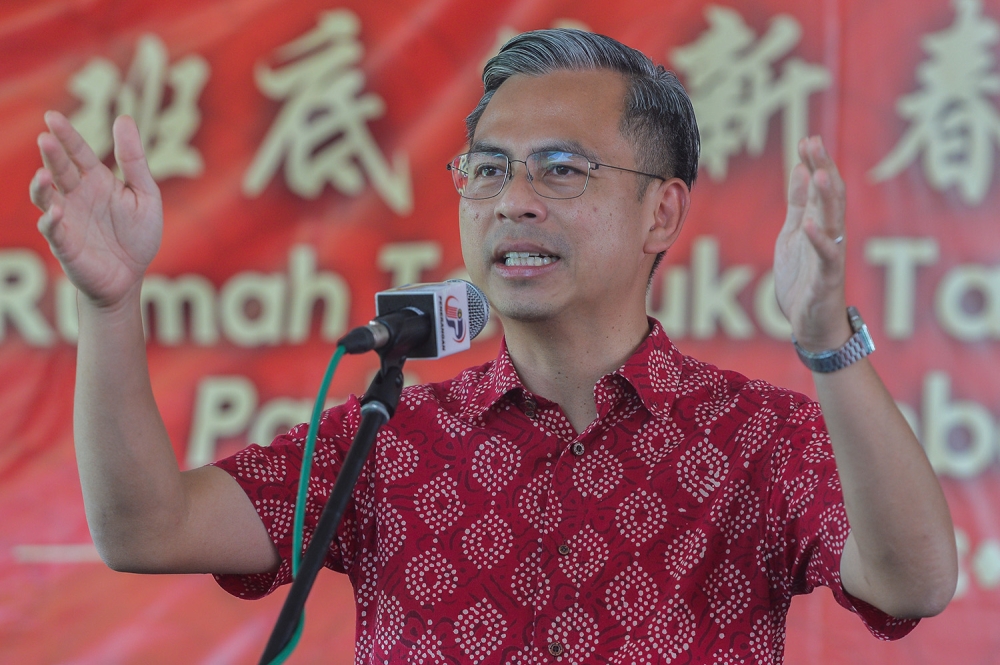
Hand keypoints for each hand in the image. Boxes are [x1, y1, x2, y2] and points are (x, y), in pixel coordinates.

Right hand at [29, 111, 161, 308]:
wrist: (131, 277)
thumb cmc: (137, 236)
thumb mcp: (145, 194)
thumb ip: (134, 160)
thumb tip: (123, 118)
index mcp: (97, 181)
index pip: (78, 153)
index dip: (66, 136)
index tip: (52, 117)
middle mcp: (76, 196)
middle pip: (59, 170)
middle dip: (52, 155)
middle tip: (46, 138)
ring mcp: (67, 219)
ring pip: (45, 198)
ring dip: (41, 186)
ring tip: (43, 174)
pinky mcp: (65, 244)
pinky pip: (53, 231)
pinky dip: (51, 221)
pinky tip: (55, 210)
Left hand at [774, 136, 851, 351]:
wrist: (811, 323)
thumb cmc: (803, 278)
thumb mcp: (793, 234)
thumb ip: (799, 204)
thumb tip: (801, 169)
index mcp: (820, 224)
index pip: (821, 187)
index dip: (814, 163)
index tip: (806, 139)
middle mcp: (830, 235)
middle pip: (831, 197)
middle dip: (823, 169)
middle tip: (814, 141)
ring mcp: (830, 256)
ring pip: (833, 221)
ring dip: (827, 198)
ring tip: (821, 173)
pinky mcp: (826, 279)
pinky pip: (826, 257)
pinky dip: (818, 240)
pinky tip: (810, 225)